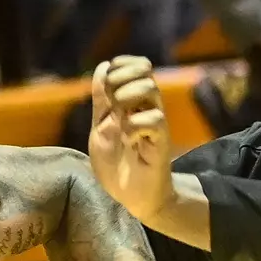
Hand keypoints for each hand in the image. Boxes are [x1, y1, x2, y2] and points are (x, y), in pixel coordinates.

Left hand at [90, 55, 174, 222]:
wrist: (131, 196)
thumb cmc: (117, 164)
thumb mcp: (100, 128)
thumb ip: (101, 101)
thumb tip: (103, 67)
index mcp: (132, 101)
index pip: (137, 65)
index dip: (121, 64)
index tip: (107, 81)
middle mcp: (146, 107)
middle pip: (145, 69)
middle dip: (121, 76)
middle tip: (112, 100)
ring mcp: (155, 122)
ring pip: (150, 88)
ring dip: (127, 97)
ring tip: (119, 118)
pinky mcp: (161, 140)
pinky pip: (154, 119)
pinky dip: (135, 125)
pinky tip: (129, 139)